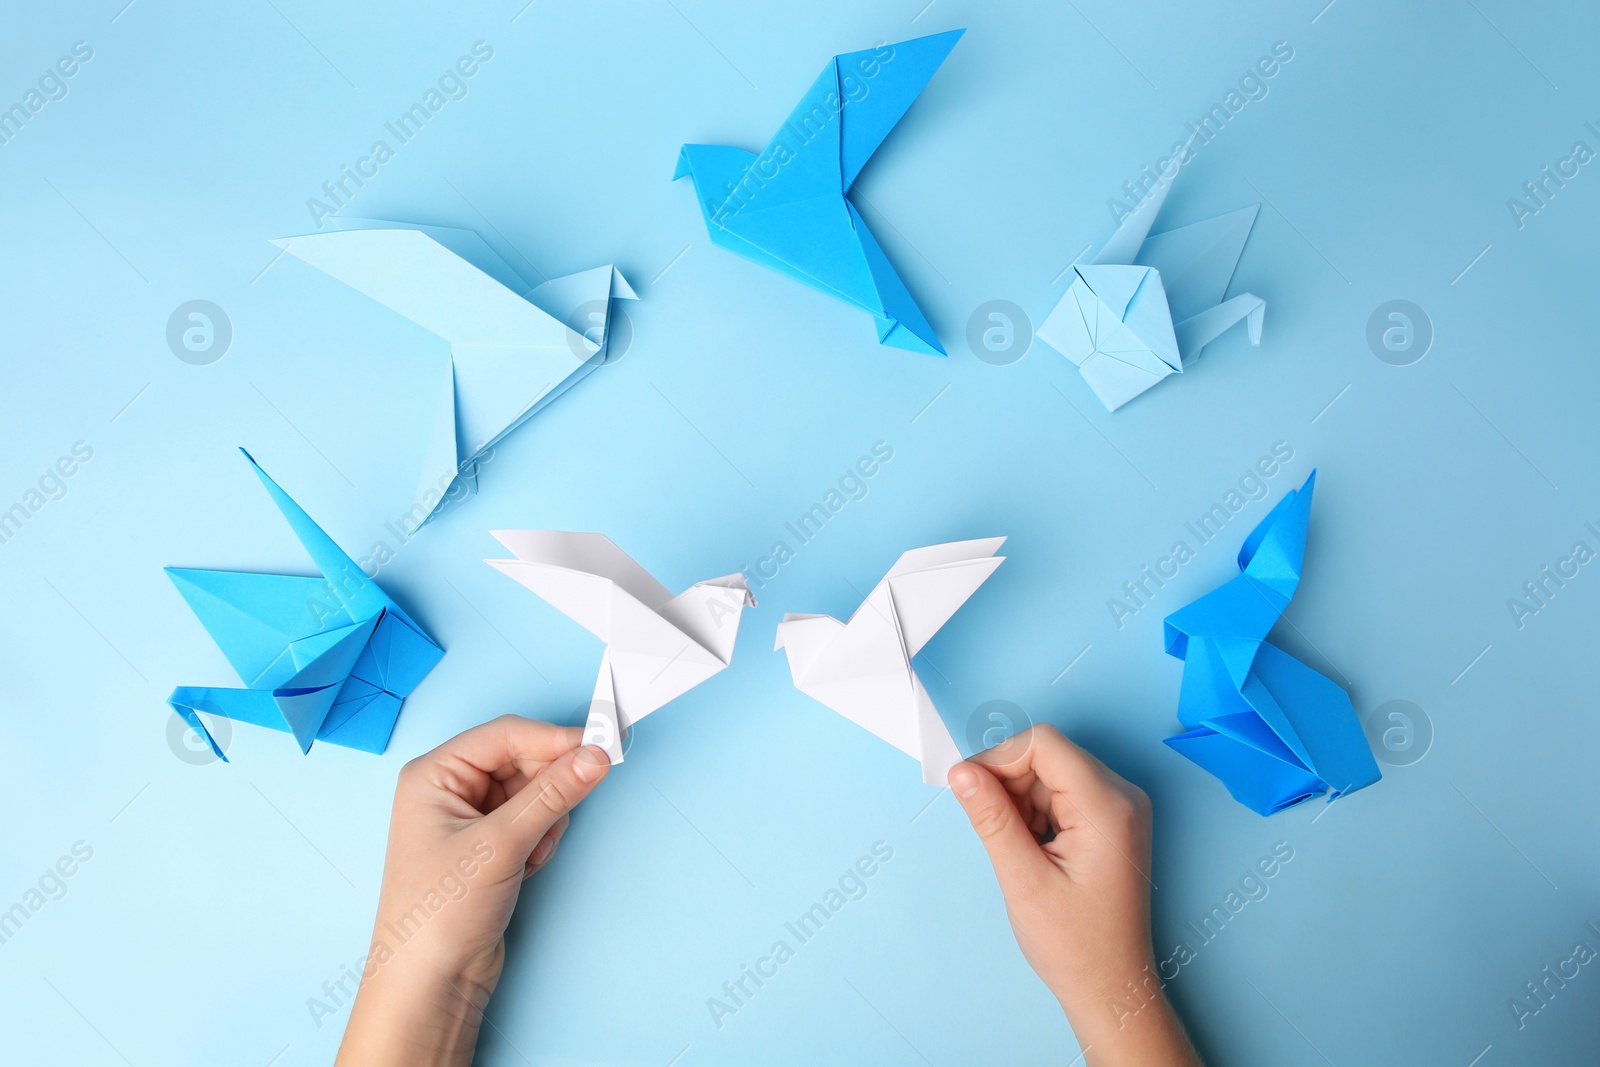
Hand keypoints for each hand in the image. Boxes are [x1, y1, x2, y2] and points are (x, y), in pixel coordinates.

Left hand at [336, 715, 609, 1066]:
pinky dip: (541, 840)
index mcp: (434, 774)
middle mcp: (449, 789)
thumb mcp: (500, 846)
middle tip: (568, 808)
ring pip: (533, 791)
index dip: (555, 739)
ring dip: (545, 819)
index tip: (602, 746)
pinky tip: (527, 868)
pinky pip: (533, 820)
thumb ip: (552, 795)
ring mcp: (470, 819)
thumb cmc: (438, 915)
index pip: (506, 735)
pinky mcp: (489, 846)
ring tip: (530, 855)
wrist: (429, 984)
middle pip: (522, 760)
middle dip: (548, 788)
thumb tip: (595, 756)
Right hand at [948, 725, 1200, 1066]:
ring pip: (1052, 772)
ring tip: (1019, 850)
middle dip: (1009, 782)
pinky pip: (1064, 792)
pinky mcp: (1112, 820)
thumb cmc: (1076, 945)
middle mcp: (1122, 797)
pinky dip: (1037, 812)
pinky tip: (1033, 850)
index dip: (999, 758)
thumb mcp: (1023, 880)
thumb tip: (962, 773)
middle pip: (1048, 755)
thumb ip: (992, 819)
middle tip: (992, 829)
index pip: (1043, 744)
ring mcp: (1121, 808)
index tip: (969, 789)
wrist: (1111, 987)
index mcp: (1107, 807)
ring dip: (1021, 800)